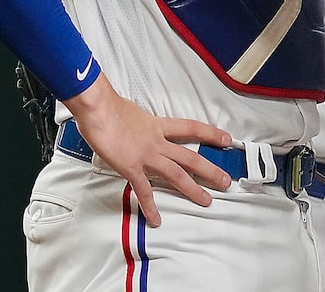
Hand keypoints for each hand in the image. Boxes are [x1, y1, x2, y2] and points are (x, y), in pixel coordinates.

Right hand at [63, 74, 233, 226]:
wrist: (98, 107)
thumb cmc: (108, 106)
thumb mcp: (131, 111)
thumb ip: (139, 122)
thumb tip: (136, 125)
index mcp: (158, 125)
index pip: (192, 128)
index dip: (211, 134)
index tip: (226, 139)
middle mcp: (157, 141)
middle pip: (191, 157)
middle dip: (210, 170)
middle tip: (226, 181)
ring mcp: (146, 155)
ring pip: (176, 174)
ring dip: (192, 189)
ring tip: (206, 201)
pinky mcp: (131, 167)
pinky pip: (144, 190)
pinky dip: (150, 206)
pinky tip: (156, 219)